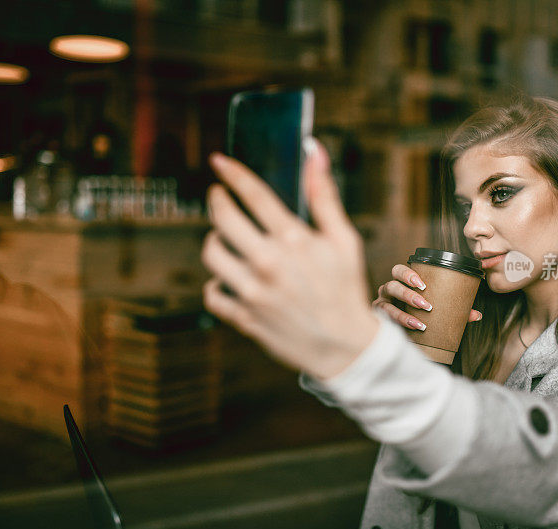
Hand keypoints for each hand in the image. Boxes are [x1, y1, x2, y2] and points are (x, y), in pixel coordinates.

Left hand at [202, 140, 378, 380]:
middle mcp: (269, 262)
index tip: (219, 162)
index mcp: (294, 239)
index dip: (232, 172)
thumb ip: (324, 196)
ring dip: (214, 241)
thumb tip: (314, 152)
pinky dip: (217, 283)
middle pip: (223, 219)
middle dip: (217, 201)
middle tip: (219, 197)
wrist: (344, 347)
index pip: (253, 194)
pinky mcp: (244, 317)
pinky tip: (229, 278)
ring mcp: (253, 291)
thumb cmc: (345, 288)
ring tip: (224, 239)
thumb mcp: (344, 240)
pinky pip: (212, 292)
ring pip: (211, 254)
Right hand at [372, 264, 481, 329]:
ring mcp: (381, 305)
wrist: (407, 334)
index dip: (407, 274)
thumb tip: (476, 314)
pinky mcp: (379, 320)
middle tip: (425, 304)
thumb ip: (455, 310)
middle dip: (407, 294)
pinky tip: (409, 330)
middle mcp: (388, 292)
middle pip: (391, 285)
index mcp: (401, 283)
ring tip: (420, 324)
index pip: (398, 271)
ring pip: (385, 305)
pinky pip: (383, 321)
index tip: (422, 284)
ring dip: (402, 314)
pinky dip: (397, 325)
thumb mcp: (438, 310)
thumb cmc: (421, 314)